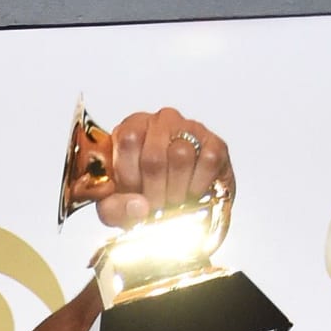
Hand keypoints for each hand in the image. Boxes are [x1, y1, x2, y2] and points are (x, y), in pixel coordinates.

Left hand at [93, 107, 231, 227]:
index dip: (131, 177)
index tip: (135, 197)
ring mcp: (190, 129)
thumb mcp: (116, 208)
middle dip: (154, 192)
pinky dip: (199, 185)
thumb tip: (139, 207)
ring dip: (176, 190)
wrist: (174, 207)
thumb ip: (115, 209)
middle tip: (157, 208)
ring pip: (181, 156)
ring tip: (173, 202)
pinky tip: (192, 195)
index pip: (129, 140)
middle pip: (154, 156)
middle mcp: (161, 122)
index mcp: (131, 128)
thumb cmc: (141, 198)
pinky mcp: (215, 143)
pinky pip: (208, 161)